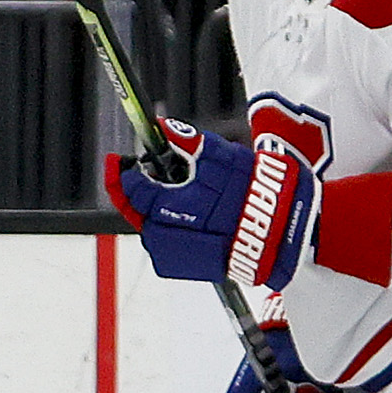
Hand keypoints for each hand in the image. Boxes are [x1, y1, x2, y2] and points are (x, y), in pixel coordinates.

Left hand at [106, 116, 257, 282]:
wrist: (274, 236)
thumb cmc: (252, 197)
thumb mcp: (221, 158)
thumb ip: (188, 141)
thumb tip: (164, 126)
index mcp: (170, 205)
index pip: (132, 189)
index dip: (121, 173)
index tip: (117, 162)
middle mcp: (164, 233)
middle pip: (137, 209)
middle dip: (140, 192)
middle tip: (154, 176)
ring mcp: (170, 254)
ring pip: (149, 226)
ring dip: (155, 210)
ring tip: (181, 196)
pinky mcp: (179, 266)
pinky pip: (164, 242)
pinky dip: (169, 227)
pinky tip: (189, 217)